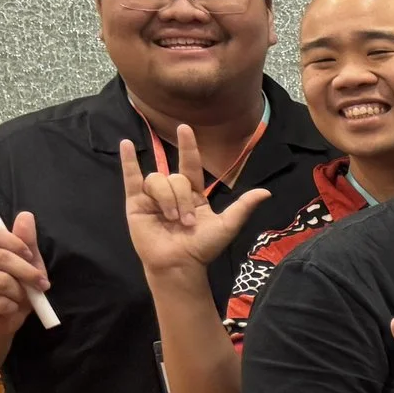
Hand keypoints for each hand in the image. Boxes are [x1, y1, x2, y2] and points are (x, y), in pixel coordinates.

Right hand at [0, 211, 49, 339]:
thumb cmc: (12, 287)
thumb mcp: (25, 262)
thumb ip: (26, 241)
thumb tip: (26, 215)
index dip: (14, 242)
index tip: (30, 255)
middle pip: (1, 257)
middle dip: (28, 272)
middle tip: (40, 283)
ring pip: (2, 281)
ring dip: (20, 292)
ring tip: (20, 297)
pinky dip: (12, 307)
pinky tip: (8, 307)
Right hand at [120, 128, 268, 278]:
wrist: (179, 264)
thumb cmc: (203, 247)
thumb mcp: (227, 225)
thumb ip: (243, 206)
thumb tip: (266, 192)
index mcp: (194, 194)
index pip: (190, 165)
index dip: (188, 147)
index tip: (185, 128)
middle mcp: (173, 192)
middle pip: (176, 178)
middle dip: (182, 198)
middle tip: (186, 221)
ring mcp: (153, 196)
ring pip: (158, 180)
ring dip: (167, 199)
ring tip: (171, 219)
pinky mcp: (135, 203)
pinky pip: (131, 177)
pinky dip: (128, 161)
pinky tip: (126, 145)